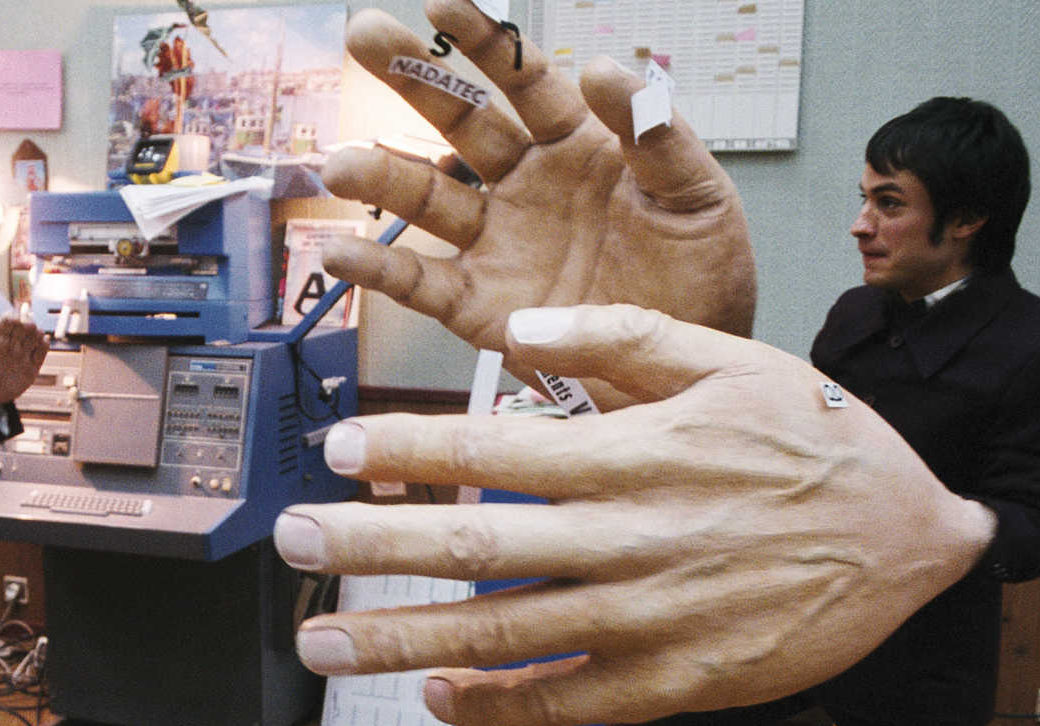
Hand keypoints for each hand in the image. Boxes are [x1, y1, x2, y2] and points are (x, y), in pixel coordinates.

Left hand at [0, 311, 47, 411]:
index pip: (8, 320)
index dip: (12, 317)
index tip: (14, 320)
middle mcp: (11, 344)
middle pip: (23, 327)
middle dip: (27, 323)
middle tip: (28, 325)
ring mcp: (22, 355)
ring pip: (34, 338)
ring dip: (37, 333)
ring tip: (36, 333)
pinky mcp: (31, 368)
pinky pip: (40, 354)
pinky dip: (44, 347)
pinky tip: (44, 341)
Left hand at [274, 305, 997, 725]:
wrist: (915, 542)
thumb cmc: (817, 440)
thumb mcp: (734, 358)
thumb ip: (624, 336)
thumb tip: (524, 324)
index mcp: (641, 451)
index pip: (499, 447)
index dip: (409, 449)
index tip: (336, 449)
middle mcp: (635, 538)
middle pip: (480, 547)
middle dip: (372, 547)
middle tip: (289, 543)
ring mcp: (652, 620)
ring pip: (507, 636)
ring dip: (403, 642)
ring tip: (323, 644)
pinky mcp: (676, 682)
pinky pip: (568, 701)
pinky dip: (498, 706)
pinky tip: (435, 697)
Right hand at [324, 0, 755, 381]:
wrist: (687, 374)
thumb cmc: (700, 281)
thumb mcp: (699, 199)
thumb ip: (657, 136)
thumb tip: (603, 68)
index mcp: (579, 147)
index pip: (523, 81)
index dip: (483, 42)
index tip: (441, 3)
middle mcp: (526, 187)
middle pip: (458, 123)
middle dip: (409, 78)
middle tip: (365, 37)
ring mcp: (497, 245)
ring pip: (425, 198)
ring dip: (379, 176)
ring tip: (339, 164)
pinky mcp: (479, 307)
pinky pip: (419, 283)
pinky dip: (377, 270)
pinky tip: (342, 252)